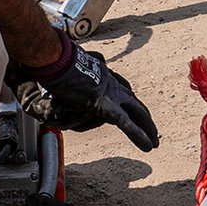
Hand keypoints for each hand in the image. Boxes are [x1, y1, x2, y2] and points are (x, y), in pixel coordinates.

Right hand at [11, 32, 159, 150]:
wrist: (52, 59)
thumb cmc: (53, 62)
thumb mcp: (61, 73)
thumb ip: (64, 80)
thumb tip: (52, 78)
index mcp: (101, 75)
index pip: (122, 88)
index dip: (129, 100)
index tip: (134, 105)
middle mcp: (110, 83)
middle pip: (134, 102)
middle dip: (144, 117)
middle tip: (153, 130)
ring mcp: (109, 92)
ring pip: (136, 113)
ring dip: (147, 129)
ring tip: (155, 142)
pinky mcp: (104, 104)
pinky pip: (126, 124)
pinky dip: (138, 135)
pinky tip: (148, 146)